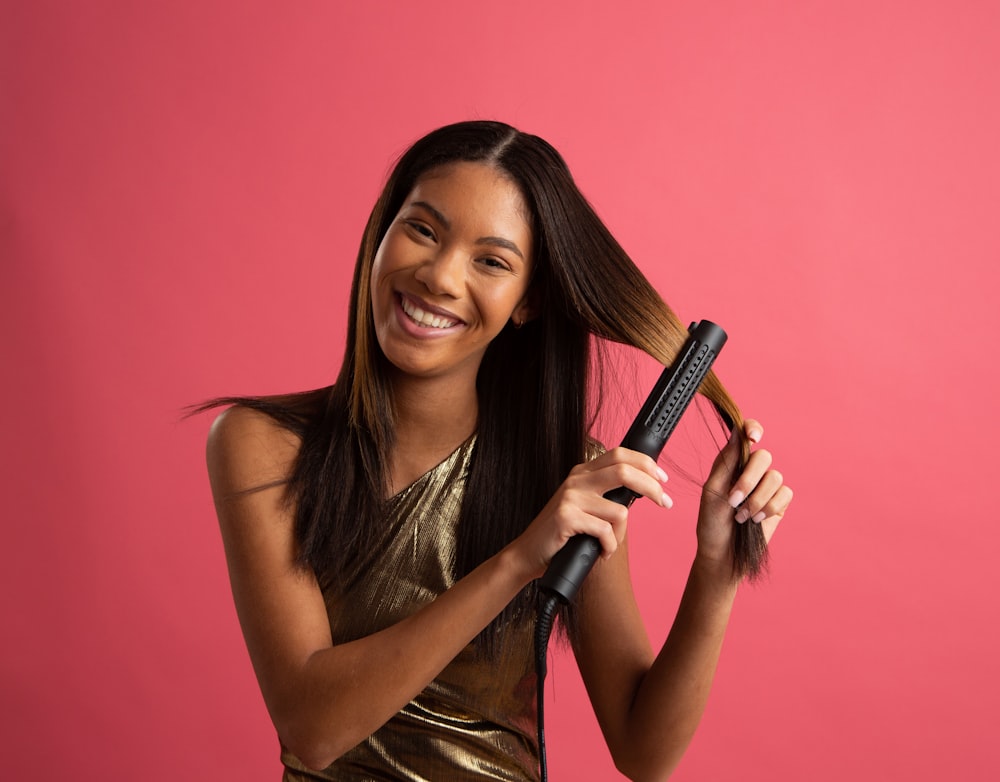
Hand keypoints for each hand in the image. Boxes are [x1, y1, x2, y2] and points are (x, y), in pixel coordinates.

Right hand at [508, 447, 671, 581]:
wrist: (529, 553)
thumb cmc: (562, 534)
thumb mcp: (585, 506)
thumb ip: (607, 494)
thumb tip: (643, 491)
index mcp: (583, 473)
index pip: (620, 454)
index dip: (646, 463)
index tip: (663, 479)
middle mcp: (577, 480)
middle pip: (624, 470)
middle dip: (651, 486)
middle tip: (665, 502)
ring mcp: (570, 497)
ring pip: (619, 511)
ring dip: (621, 535)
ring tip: (609, 544)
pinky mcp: (566, 517)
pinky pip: (605, 531)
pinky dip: (608, 547)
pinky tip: (600, 552)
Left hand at [697, 419, 792, 565]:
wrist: (723, 554)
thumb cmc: (712, 523)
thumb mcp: (713, 491)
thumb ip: (726, 462)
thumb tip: (737, 431)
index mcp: (732, 463)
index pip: (747, 435)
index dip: (753, 429)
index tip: (753, 438)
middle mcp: (751, 471)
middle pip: (763, 456)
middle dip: (749, 480)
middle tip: (734, 500)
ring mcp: (767, 487)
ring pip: (775, 477)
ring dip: (757, 500)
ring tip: (742, 517)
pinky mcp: (779, 503)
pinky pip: (785, 494)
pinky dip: (769, 508)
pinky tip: (756, 520)